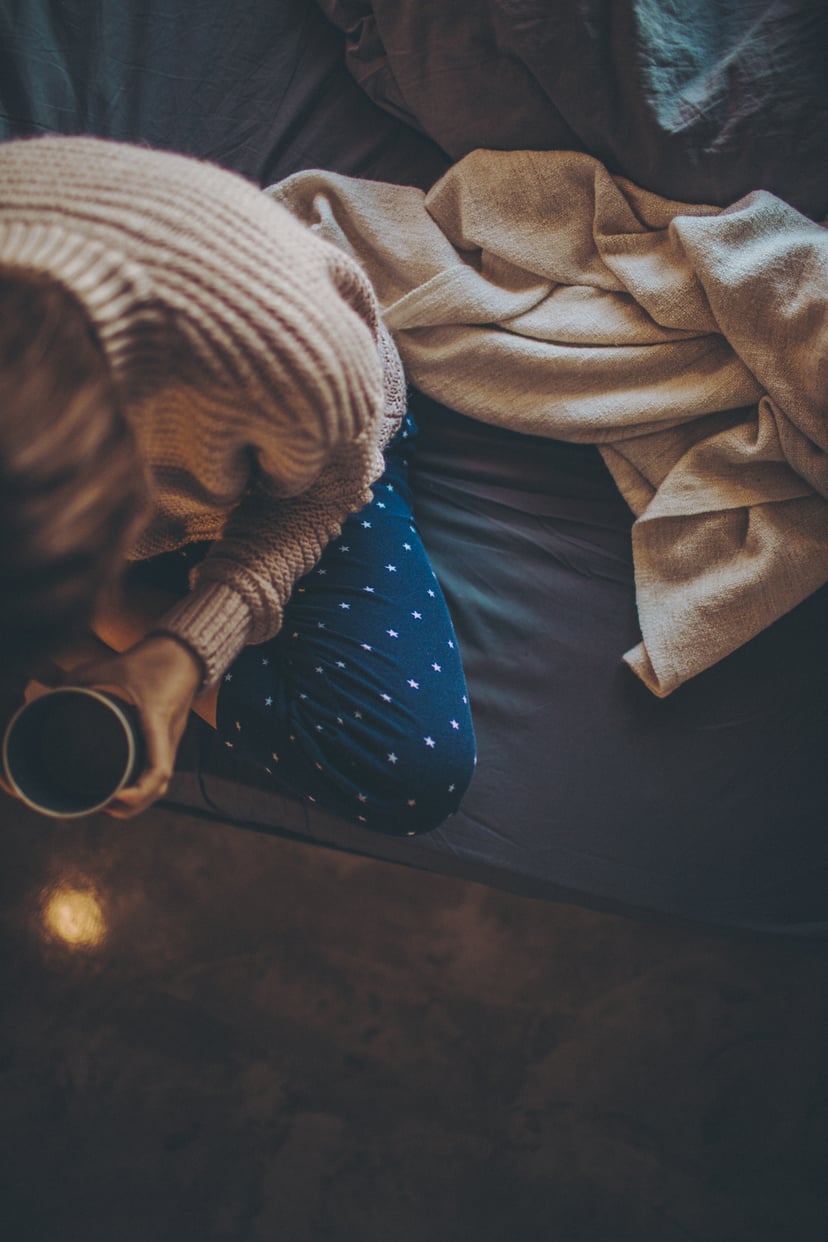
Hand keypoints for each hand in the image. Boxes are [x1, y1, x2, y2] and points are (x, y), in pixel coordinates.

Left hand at [65, 634, 203, 818]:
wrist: (186, 654)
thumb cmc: (152, 659)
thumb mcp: (112, 665)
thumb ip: (80, 678)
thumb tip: (53, 694)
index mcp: (156, 720)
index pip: (158, 769)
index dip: (138, 792)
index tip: (114, 798)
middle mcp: (168, 736)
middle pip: (160, 787)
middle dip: (133, 806)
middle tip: (103, 807)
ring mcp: (172, 739)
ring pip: (162, 784)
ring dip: (140, 801)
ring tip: (110, 804)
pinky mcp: (170, 739)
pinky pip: (161, 771)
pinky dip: (145, 787)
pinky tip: (125, 788)